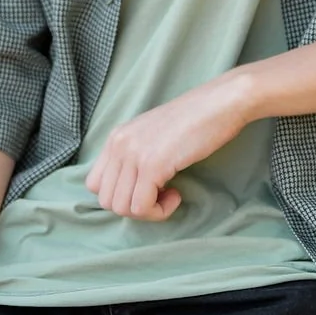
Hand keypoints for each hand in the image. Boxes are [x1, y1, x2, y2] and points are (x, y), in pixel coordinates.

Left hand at [85, 72, 250, 220]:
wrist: (221, 103)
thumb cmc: (195, 120)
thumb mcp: (153, 134)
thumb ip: (136, 154)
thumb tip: (131, 189)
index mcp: (116, 137)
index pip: (94, 184)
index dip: (120, 195)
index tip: (146, 188)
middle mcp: (119, 144)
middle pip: (107, 200)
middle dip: (134, 207)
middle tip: (160, 195)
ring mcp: (134, 154)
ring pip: (122, 208)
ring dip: (148, 211)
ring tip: (170, 194)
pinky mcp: (153, 164)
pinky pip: (142, 207)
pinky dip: (160, 211)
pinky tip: (177, 194)